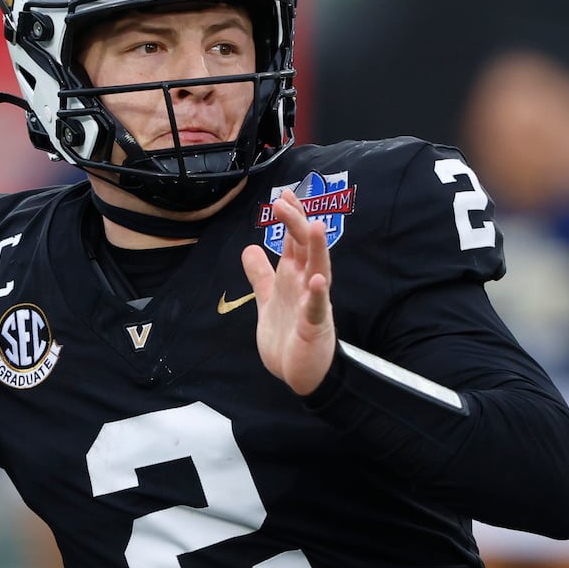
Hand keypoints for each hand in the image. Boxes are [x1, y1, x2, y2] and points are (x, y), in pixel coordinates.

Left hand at [240, 189, 335, 395]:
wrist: (299, 373)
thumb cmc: (288, 335)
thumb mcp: (269, 299)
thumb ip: (261, 274)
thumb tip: (249, 248)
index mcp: (295, 277)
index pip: (295, 241)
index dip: (290, 218)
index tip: (283, 194)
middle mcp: (307, 285)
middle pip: (306, 248)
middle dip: (297, 223)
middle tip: (285, 201)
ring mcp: (313, 305)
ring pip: (318, 270)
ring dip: (317, 249)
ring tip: (316, 227)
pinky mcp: (314, 327)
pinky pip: (317, 308)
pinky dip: (317, 294)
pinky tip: (317, 280)